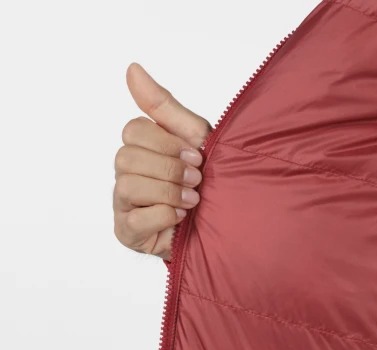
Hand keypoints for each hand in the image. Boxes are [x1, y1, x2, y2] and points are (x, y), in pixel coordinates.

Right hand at [113, 63, 211, 261]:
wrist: (231, 223)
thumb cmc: (212, 181)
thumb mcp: (196, 139)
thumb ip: (164, 106)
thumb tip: (133, 69)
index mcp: (142, 149)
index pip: (133, 130)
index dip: (167, 143)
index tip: (196, 156)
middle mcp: (127, 174)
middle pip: (126, 157)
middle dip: (169, 169)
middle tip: (197, 180)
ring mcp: (124, 204)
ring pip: (128, 186)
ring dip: (168, 192)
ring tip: (193, 201)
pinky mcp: (128, 232)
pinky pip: (134, 219)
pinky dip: (164, 216)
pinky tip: (181, 217)